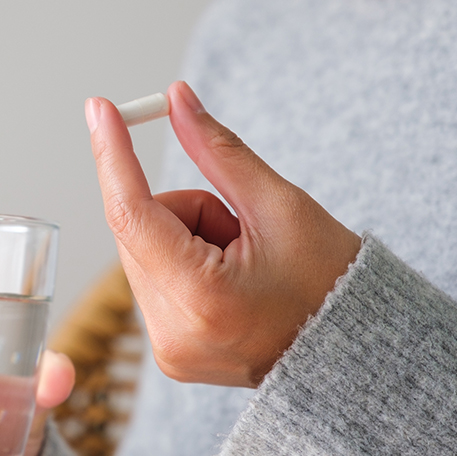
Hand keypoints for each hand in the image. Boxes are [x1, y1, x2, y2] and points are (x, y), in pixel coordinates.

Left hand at [86, 81, 360, 387]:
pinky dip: (183, 266)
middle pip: (136, 231)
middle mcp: (172, 333)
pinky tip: (231, 284)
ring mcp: (168, 351)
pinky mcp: (169, 355)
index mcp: (202, 298)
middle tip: (240, 228)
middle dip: (182, 211)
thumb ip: (218, 152)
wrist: (356, 355)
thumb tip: (175, 99)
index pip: (132, 213)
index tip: (100, 107)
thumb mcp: (281, 205)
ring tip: (245, 263)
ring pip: (142, 253)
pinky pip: (153, 283)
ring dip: (184, 239)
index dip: (113, 155)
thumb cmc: (331, 281)